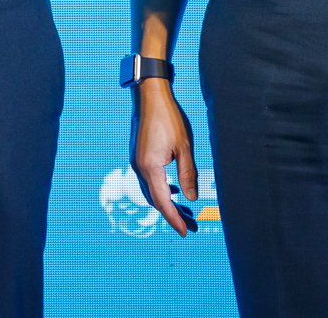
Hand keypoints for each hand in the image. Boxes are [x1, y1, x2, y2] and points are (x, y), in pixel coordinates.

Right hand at [130, 79, 198, 237]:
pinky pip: (149, 180)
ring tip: (185, 211)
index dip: (174, 219)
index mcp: (150, 167)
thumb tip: (191, 198)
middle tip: (191, 226)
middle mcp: (139, 168)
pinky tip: (173, 189)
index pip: (162, 202)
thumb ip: (188, 174)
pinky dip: (161, 190)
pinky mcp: (138, 156)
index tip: (185, 232)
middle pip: (155, 200)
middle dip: (172, 215)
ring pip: (151, 191)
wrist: (149, 95)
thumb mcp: (184, 147)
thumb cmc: (168, 117)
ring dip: (167, 203)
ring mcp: (136, 162)